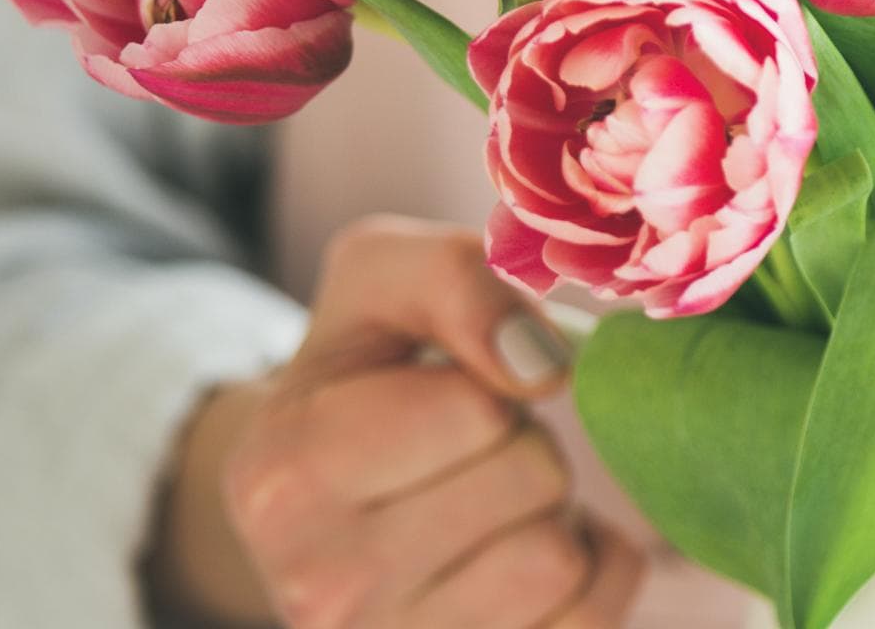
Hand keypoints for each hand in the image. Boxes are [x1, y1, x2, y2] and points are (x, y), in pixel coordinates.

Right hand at [150, 215, 643, 628]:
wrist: (325, 500)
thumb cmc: (366, 373)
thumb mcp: (380, 278)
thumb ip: (454, 278)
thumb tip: (541, 364)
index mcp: (281, 477)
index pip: (474, 408)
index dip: (486, 384)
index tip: (440, 394)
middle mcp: (320, 587)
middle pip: (531, 477)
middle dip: (522, 443)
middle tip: (468, 453)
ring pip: (556, 558)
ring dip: (549, 512)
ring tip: (487, 504)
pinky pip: (592, 613)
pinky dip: (590, 568)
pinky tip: (520, 552)